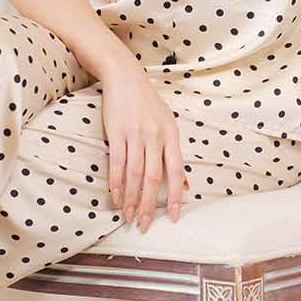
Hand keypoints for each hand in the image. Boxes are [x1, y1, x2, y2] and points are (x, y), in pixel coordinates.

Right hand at [100, 59, 187, 227]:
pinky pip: (117, 162)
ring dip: (130, 197)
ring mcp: (136, 134)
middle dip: (148, 204)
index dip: (175, 195)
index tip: (173, 216)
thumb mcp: (168, 124)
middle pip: (153, 177)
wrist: (125, 76)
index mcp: (171, 135)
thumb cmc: (147, 102)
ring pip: (134, 173)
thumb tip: (185, 185)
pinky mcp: (117, 132)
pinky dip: (116, 181)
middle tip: (144, 224)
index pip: (176, 171)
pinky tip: (115, 195)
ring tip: (127, 215)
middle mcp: (155, 136)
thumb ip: (174, 154)